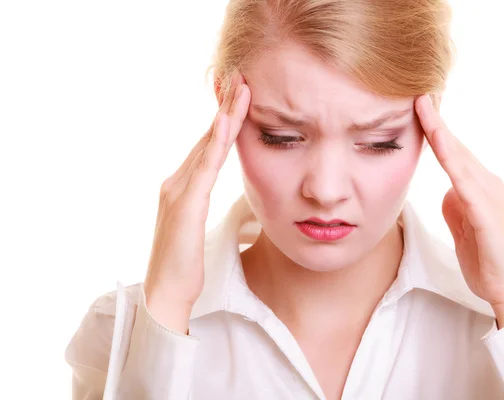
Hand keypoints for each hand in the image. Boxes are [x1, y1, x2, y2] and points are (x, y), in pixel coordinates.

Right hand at [143, 72, 250, 333]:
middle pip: (205, 138)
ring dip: (224, 116)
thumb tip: (211, 189)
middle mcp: (176, 183)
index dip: (224, 121)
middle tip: (241, 77)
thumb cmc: (184, 264)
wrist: (165, 294)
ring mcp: (177, 192)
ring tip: (241, 88)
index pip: (207, 147)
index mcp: (182, 188)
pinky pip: (205, 168)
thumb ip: (201, 204)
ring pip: (205, 146)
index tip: (240, 96)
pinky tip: (228, 123)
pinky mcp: (184, 206)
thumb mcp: (196, 228)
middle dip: (224, 107)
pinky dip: (216, 143)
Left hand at [415, 94, 503, 327]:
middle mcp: (485, 184)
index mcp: (476, 187)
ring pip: (460, 158)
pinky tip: (440, 146)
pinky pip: (465, 183)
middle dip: (436, 120)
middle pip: (456, 147)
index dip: (435, 129)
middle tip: (419, 93)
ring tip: (424, 107)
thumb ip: (455, 204)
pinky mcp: (487, 213)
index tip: (417, 108)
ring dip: (441, 132)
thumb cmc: (485, 257)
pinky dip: (452, 162)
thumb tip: (447, 190)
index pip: (452, 152)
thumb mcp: (462, 225)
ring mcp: (488, 196)